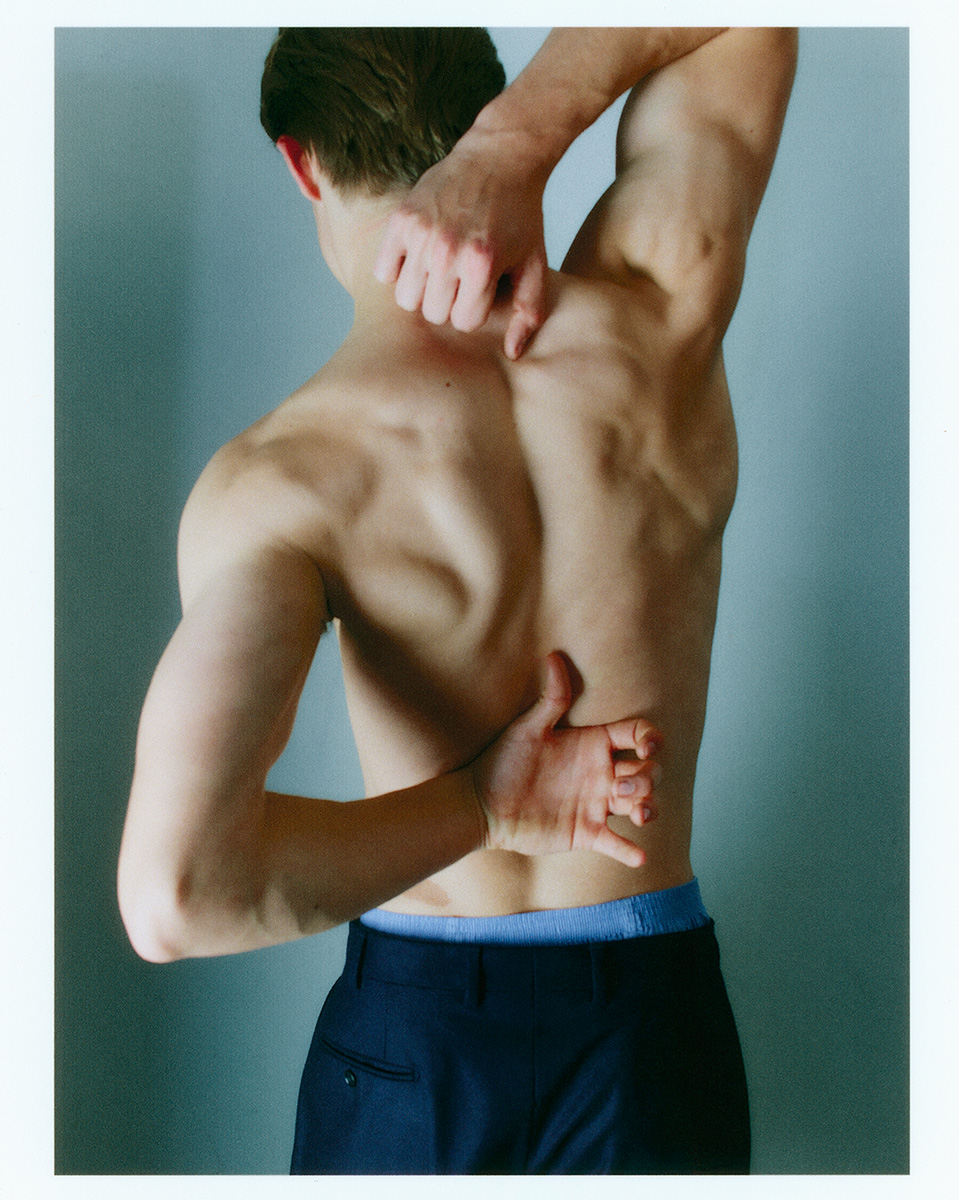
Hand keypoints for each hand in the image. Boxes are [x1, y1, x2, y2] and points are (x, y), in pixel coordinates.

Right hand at [373, 136, 548, 359]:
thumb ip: (528, 312)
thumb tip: (513, 353)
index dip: (474, 310)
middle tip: (461, 279)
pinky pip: (383, 272)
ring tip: (440, 271)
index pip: (462, 322)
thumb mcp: (534, 264)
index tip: (482, 289)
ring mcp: (421, 234)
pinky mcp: (402, 219)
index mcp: (481, 264)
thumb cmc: (521, 215)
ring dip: (423, 291)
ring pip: (406, 298)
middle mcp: (448, 250)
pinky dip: (397, 271)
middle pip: (432, 313)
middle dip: (448, 302)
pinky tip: (417, 258)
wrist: (501, 157)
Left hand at [469, 653, 662, 867]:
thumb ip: (551, 698)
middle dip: (647, 777)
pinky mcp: (586, 832)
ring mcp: (596, 804)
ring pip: (640, 804)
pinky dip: (629, 851)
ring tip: (638, 814)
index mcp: (593, 744)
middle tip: (623, 785)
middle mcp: (600, 773)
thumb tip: (553, 655)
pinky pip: (615, 843)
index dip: (651, 739)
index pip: (637, 735)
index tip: (648, 746)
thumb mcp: (528, 729)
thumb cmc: (502, 761)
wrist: (481, 805)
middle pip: (647, 771)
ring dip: (648, 807)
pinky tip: (638, 856)